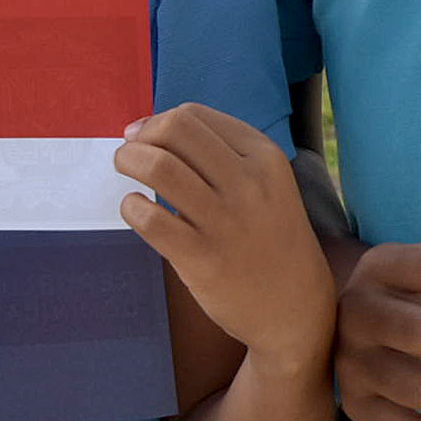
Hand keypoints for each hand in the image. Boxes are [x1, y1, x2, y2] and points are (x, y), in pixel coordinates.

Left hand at [116, 106, 336, 372]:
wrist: (295, 304)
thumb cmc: (269, 236)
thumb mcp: (265, 182)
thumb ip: (218, 152)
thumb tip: (142, 128)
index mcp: (265, 156)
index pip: (195, 115)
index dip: (158, 121)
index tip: (145, 137)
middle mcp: (248, 183)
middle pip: (175, 130)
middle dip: (140, 136)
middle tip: (130, 153)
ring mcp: (226, 221)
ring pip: (159, 167)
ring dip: (129, 161)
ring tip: (126, 172)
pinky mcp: (203, 258)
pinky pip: (150, 220)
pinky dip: (131, 207)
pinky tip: (136, 209)